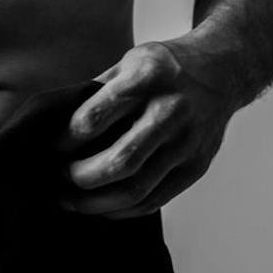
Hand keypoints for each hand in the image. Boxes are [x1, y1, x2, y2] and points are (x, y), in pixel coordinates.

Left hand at [58, 39, 236, 218]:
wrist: (220, 71)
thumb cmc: (164, 66)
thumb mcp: (128, 62)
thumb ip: (97, 92)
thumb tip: (56, 125)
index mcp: (145, 79)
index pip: (96, 118)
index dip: (67, 138)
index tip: (51, 145)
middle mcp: (170, 112)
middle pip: (119, 161)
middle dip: (79, 177)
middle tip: (56, 179)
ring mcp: (187, 143)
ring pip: (137, 189)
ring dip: (97, 203)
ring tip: (71, 201)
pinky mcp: (197, 167)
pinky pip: (156, 199)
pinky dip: (124, 210)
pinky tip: (103, 206)